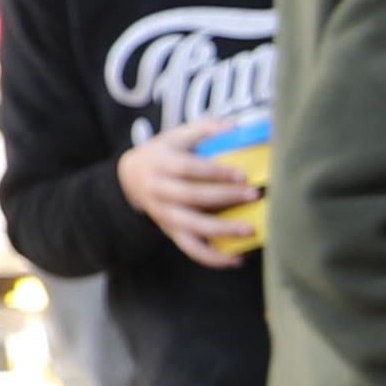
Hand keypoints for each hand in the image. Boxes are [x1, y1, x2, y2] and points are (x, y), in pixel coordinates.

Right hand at [116, 121, 260, 271]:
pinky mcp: (172, 232)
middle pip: (192, 197)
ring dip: (222, 231)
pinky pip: (192, 250)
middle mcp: (160, 191)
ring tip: (250, 231)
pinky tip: (237, 259)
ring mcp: (165, 215)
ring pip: (192, 227)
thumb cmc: (164, 154)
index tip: (242, 174)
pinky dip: (214, 258)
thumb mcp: (176, 136)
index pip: (188, 168)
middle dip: (225, 197)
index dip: (215, 172)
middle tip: (254, 195)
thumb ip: (204, 129)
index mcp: (162, 163)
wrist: (131, 179)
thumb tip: (236, 126)